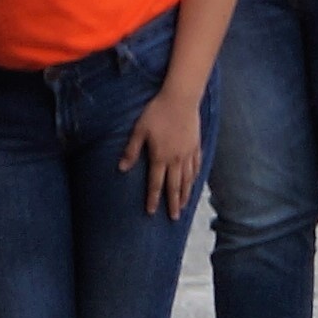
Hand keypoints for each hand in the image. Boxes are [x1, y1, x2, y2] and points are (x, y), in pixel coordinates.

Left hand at [122, 83, 205, 212]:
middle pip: (175, 186)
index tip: (151, 212)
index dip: (153, 199)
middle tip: (174, 218)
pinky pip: (196, 166)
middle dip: (173, 203)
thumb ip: (132, 150)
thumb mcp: (139, 130)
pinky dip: (195, 177)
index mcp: (160, 157)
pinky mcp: (196, 146)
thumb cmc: (157, 112)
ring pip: (187, 179)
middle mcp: (176, 159)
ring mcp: (188, 153)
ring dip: (185, 194)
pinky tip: (193, 183)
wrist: (181, 99)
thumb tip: (121, 168)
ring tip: (184, 206)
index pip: (156, 183)